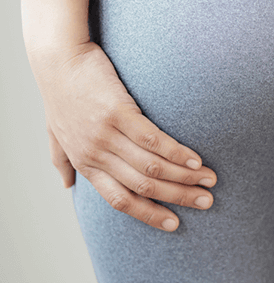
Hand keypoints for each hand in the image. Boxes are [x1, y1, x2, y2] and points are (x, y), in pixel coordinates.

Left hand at [28, 41, 216, 231]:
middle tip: (206, 202)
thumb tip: (67, 184)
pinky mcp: (119, 112)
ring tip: (209, 179)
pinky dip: (177, 153)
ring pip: (152, 166)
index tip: (174, 223)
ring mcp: (107, 134)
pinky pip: (153, 140)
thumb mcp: (55, 132)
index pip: (121, 200)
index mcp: (85, 163)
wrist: (58, 58)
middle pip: (144, 186)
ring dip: (185, 177)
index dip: (150, 214)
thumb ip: (63, 159)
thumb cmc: (60, 93)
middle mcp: (96, 154)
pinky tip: (196, 159)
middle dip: (178, 197)